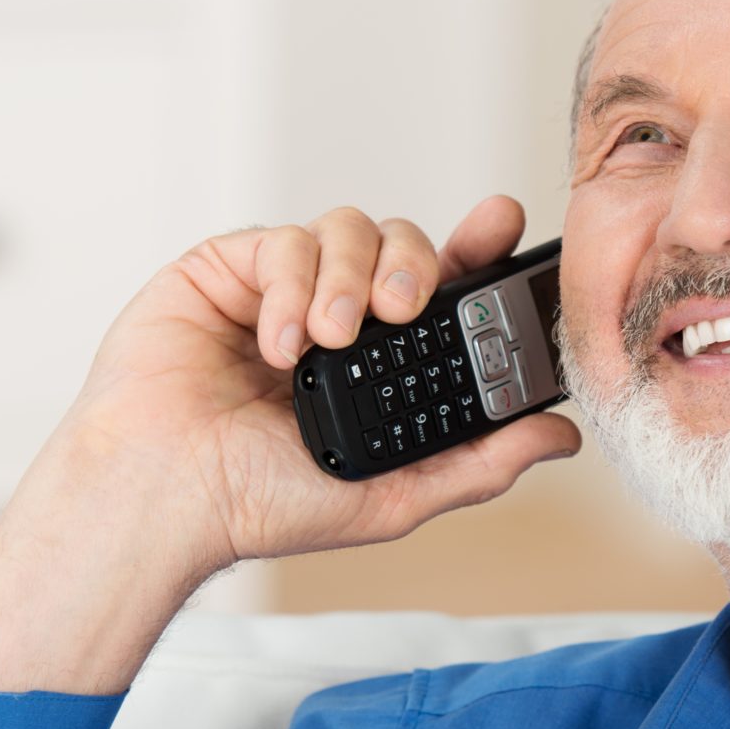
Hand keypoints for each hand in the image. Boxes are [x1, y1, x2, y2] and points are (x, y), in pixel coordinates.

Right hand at [60, 195, 581, 575]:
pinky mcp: (228, 269)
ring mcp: (283, 288)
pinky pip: (282, 240)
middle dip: (418, 261)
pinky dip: (289, 287)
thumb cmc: (263, 505)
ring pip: (348, 229)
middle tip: (407, 306)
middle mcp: (338, 315)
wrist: (168, 498)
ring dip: (349, 278)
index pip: (447, 290)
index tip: (507, 223)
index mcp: (383, 360)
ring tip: (329, 340)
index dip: (481, 251)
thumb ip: (480, 464)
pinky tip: (277, 344)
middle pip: (404, 243)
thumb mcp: (393, 495)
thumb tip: (561, 435)